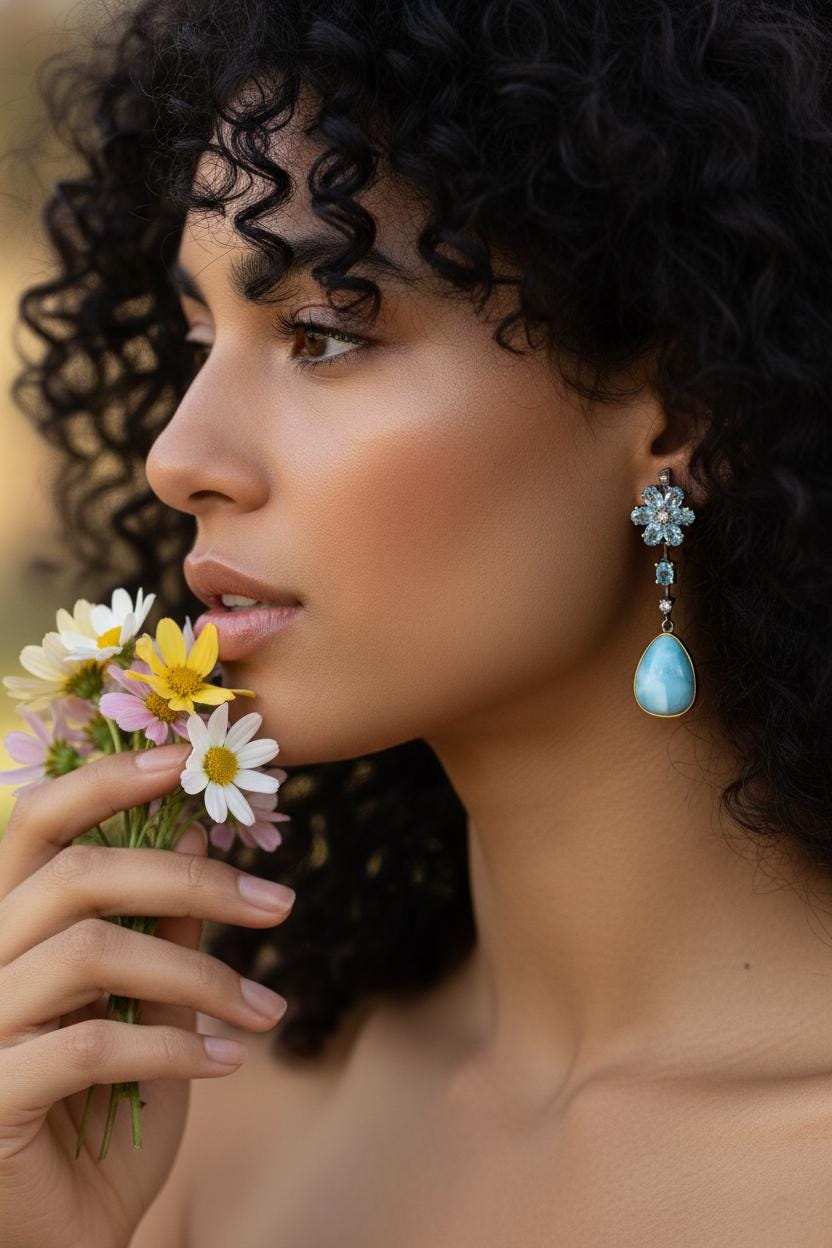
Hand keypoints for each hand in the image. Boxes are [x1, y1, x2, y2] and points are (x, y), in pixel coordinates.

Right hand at [0, 741, 295, 1247]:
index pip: (35, 822)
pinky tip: (232, 1063)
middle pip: (74, 875)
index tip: (184, 761)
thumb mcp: (147, 1010)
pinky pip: (92, 1044)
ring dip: (201, 975)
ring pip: (91, 950)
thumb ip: (162, 929)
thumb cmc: (101, 1121)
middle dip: (190, 880)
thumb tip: (199, 837)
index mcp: (6, 930)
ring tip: (267, 1010)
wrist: (67, 1242)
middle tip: (278, 904)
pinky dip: (177, 1046)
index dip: (104, 780)